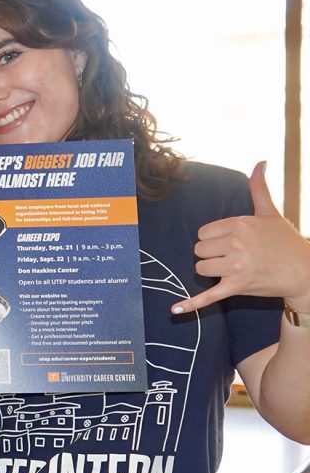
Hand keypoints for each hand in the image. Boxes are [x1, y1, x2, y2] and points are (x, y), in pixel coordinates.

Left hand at [173, 162, 309, 314]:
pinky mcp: (237, 287)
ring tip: (232, 270)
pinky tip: (175, 310)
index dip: (214, 240)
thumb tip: (260, 163)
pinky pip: (208, 296)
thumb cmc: (286, 242)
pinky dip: (191, 305)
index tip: (232, 243)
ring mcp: (236, 267)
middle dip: (211, 255)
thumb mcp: (271, 213)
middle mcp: (236, 244)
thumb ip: (259, 189)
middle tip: (233, 257)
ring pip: (201, 268)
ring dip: (212, 271)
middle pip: (199, 250)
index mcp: (240, 224)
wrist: (305, 271)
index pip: (203, 233)